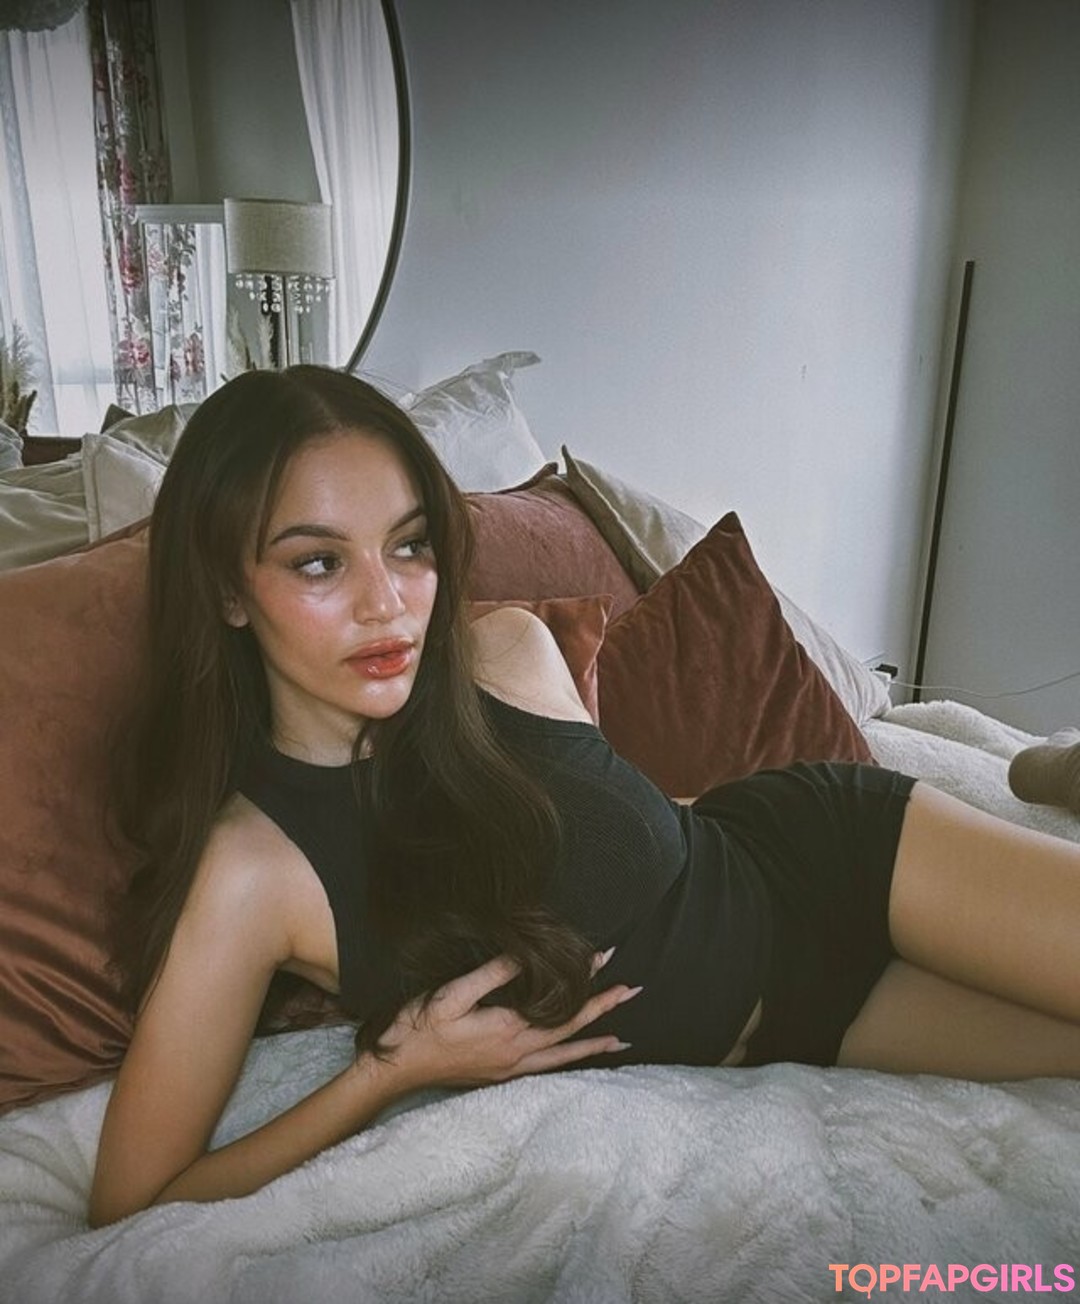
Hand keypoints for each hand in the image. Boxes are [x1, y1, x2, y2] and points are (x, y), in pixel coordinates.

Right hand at [376, 953, 640, 1090]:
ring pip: (562, 1055)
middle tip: (633, 990)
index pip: (558, 1004)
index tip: (606, 957)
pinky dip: (568, 1061)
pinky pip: (546, 1067)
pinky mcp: (501, 1075)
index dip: (585, 980)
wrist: (396, 1068)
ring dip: (593, 1042)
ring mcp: (509, 1068)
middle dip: (603, 1009)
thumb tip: (524, 957)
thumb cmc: (418, 1027)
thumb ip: (491, 976)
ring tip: (622, 1039)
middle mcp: (516, 1053)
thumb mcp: (450, 995)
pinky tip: (575, 1057)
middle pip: (570, 1031)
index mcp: (507, 1030)